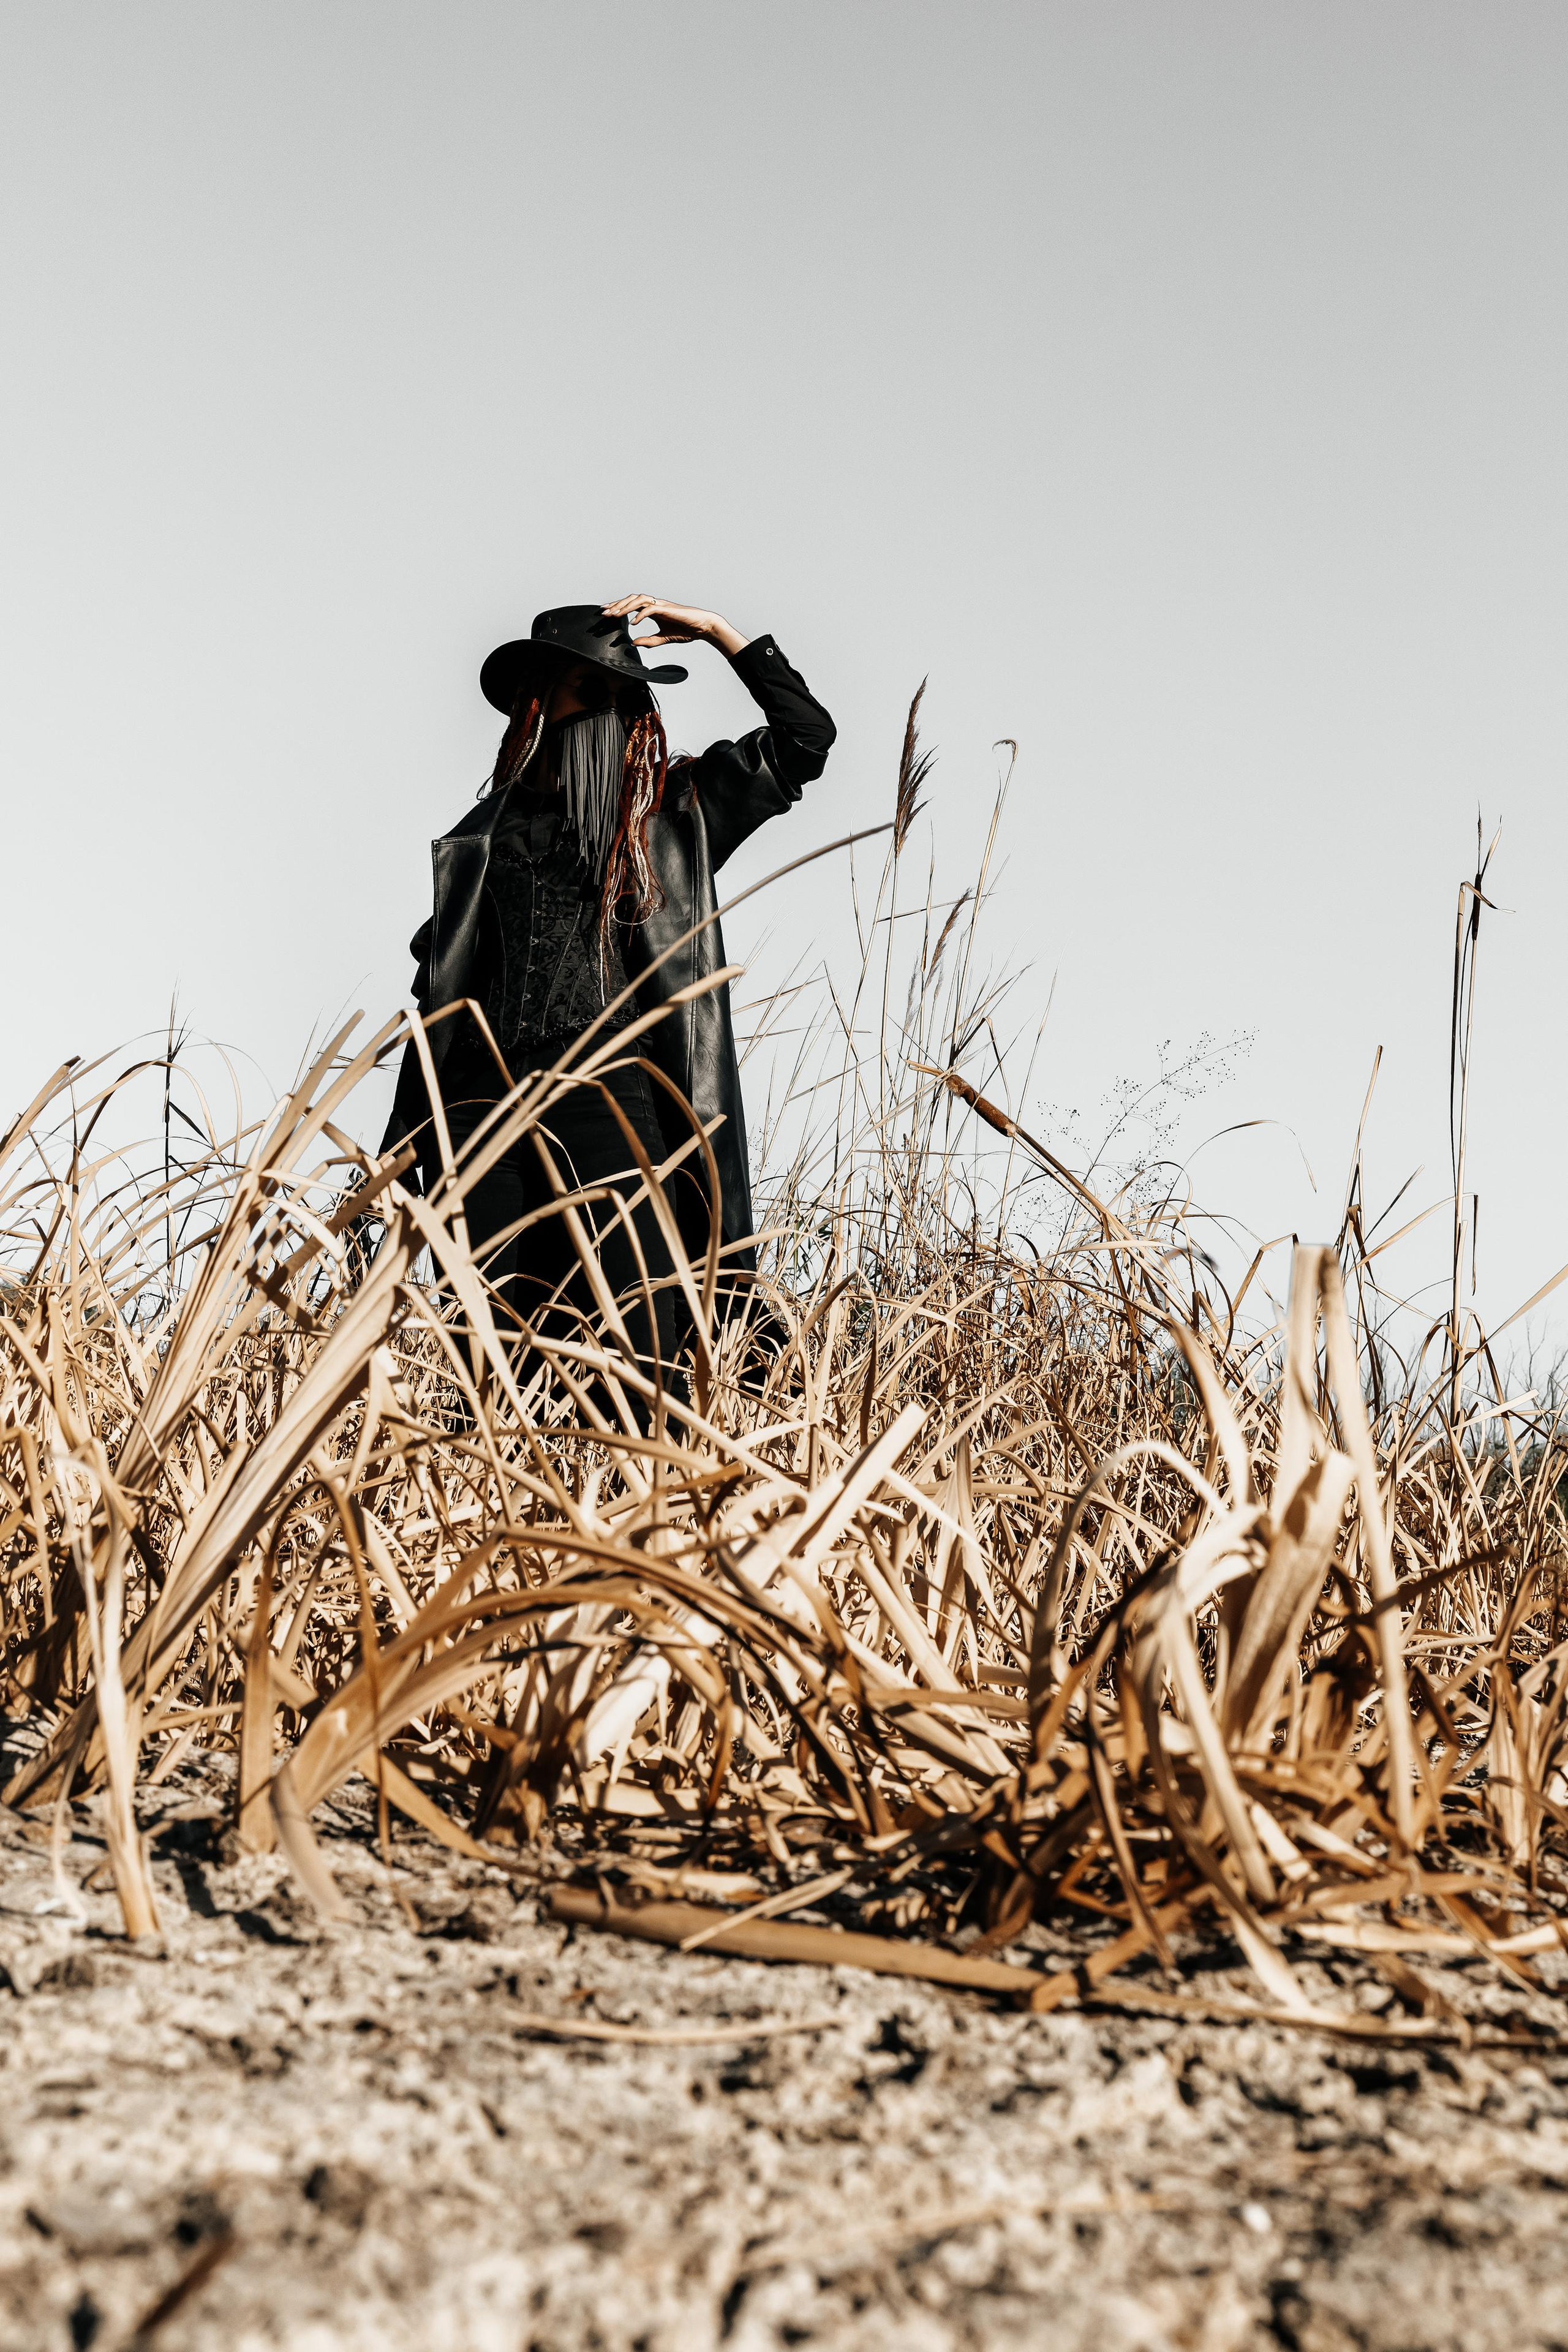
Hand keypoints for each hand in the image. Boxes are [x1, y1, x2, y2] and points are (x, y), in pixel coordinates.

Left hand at [602, 594, 749, 661]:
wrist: (702, 627)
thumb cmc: (686, 630)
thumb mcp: (663, 638)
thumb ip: (649, 641)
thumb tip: (634, 643)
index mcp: (653, 609)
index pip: (631, 605)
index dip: (618, 607)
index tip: (606, 613)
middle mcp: (655, 604)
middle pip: (631, 599)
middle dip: (616, 605)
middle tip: (604, 613)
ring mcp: (661, 605)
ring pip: (638, 600)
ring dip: (625, 607)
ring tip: (615, 616)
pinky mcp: (667, 609)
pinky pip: (650, 609)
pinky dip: (640, 615)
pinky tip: (633, 623)